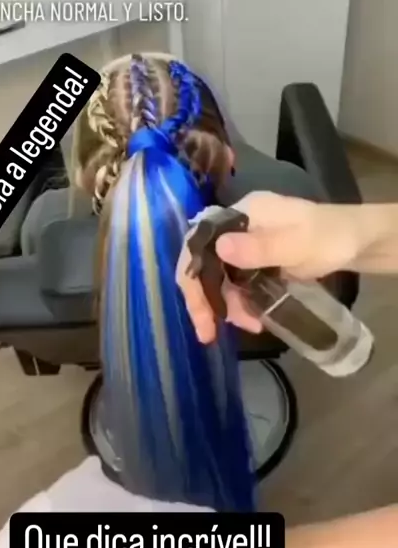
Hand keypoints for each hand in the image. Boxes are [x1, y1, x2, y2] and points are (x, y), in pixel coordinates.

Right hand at [176, 191, 359, 342]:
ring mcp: (246, 245)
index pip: (199, 242)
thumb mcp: (298, 244)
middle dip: (204, 300)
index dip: (191, 276)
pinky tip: (253, 320)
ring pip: (220, 279)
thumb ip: (260, 247)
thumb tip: (220, 248)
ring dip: (227, 306)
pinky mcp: (256, 262)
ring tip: (251, 326)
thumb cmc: (330, 237)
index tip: (198, 309)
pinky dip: (241, 304)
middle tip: (207, 333)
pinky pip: (237, 285)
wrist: (357, 241)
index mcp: (241, 214)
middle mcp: (237, 228)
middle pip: (204, 264)